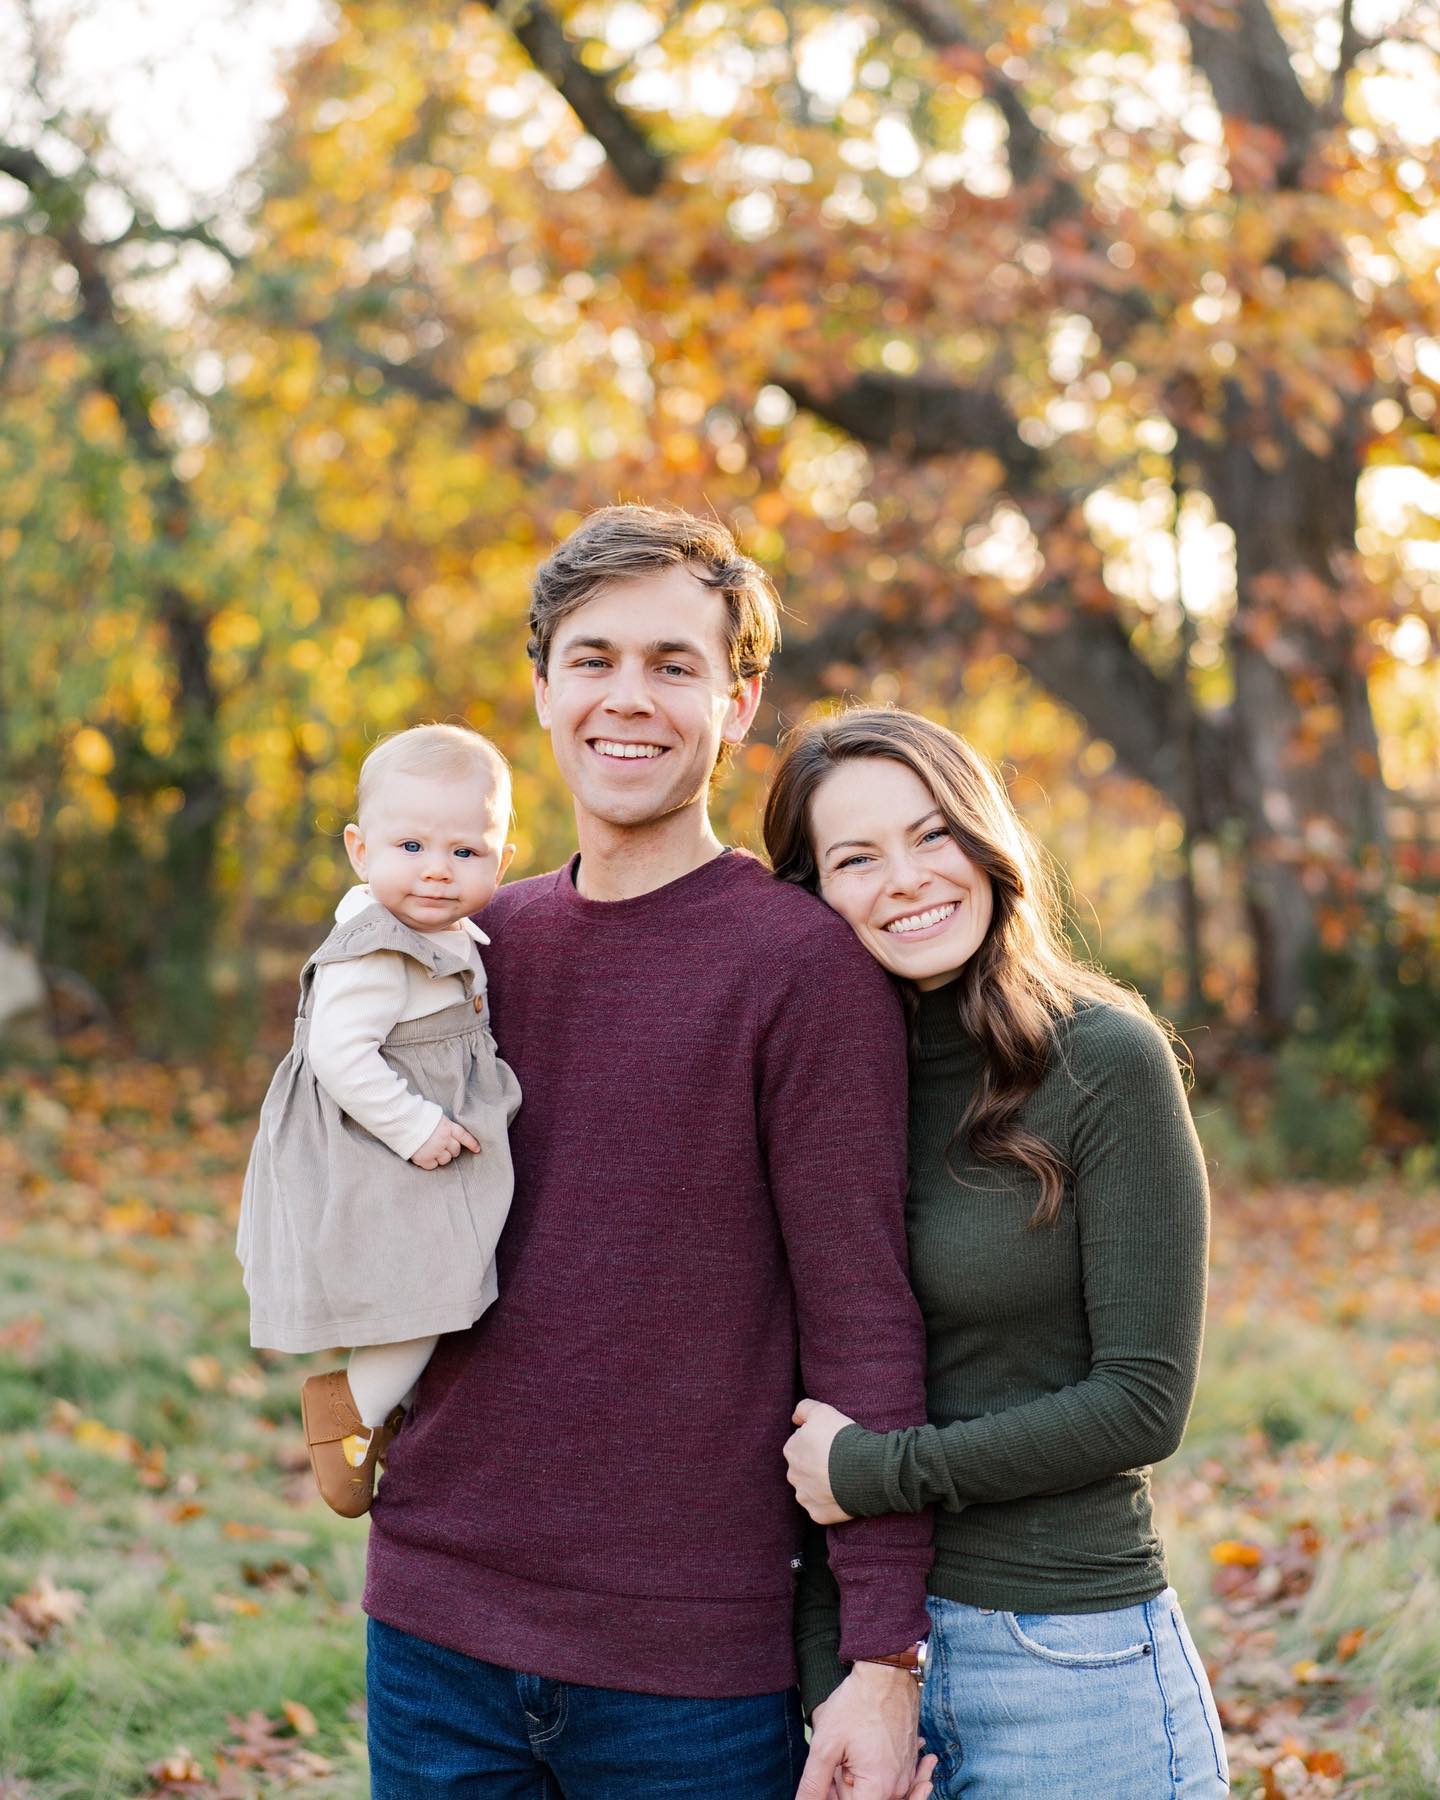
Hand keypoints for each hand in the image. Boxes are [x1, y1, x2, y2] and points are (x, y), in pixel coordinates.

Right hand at [410, 1116, 480, 1167]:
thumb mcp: (435, 1116)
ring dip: (442, 1157)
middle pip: (455, 1150)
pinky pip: (433, 1166)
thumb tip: (448, 1132)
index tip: (478, 1150)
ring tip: (433, 1152)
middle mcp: (443, 1139)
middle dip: (452, 1150)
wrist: (400, 1120)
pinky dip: (431, 1163)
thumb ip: (443, 1125)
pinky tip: (426, 1157)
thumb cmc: (416, 1116)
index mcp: (447, 1126)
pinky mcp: (424, 1158)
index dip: (472, 1143)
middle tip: (444, 1148)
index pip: (464, 1136)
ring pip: (446, 1160)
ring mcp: (434, 1150)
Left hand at [785, 1398, 855, 1523]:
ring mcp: (805, 1496)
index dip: (818, 1442)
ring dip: (822, 1485)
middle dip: (816, 1465)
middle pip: (804, 1467)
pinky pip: (822, 1508)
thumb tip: (794, 1418)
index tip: (832, 1443)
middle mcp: (793, 1475)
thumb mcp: (822, 1411)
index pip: (801, 1444)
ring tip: (843, 1478)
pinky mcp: (817, 1514)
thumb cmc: (842, 1438)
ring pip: (811, 1489)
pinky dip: (831, 1503)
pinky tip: (844, 1494)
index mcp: (791, 1450)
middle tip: (839, 1460)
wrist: (864, 1469)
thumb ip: (804, 1408)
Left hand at [799, 1663, 924, 1799]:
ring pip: (875, 1790)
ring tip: (855, 1747)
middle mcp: (898, 1787)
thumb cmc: (856, 1703)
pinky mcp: (910, 1761)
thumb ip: (813, 1784)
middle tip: (842, 1753)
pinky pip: (891, 1779)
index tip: (833, 1770)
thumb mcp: (826, 1744)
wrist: (886, 1673)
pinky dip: (876, 1769)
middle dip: (845, 1783)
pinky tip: (868, 1747)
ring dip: (858, 1775)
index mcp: (879, 1788)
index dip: (833, 1792)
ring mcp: (907, 1774)